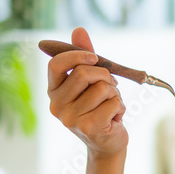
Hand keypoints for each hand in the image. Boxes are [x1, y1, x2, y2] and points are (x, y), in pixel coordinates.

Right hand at [46, 27, 127, 156]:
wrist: (107, 143)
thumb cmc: (99, 109)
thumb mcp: (91, 82)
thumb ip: (84, 57)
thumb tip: (78, 30)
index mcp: (54, 91)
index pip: (56, 65)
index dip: (76, 56)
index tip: (94, 58)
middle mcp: (56, 105)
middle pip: (83, 73)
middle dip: (104, 75)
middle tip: (111, 86)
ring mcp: (70, 118)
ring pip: (102, 88)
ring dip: (115, 94)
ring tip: (111, 106)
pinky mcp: (88, 127)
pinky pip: (113, 102)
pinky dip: (120, 107)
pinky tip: (114, 118)